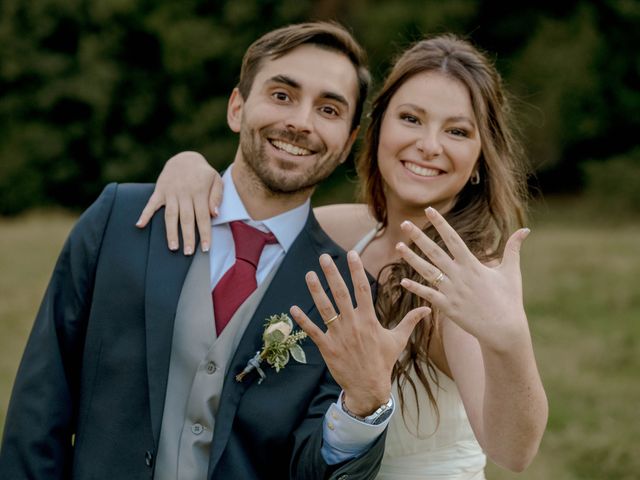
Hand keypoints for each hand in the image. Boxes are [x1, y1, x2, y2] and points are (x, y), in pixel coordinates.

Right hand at [135, 151, 221, 254]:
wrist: (185, 158)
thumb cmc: (203, 173)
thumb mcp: (216, 180)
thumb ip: (216, 197)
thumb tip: (215, 214)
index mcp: (199, 192)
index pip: (203, 217)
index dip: (204, 233)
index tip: (205, 248)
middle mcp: (184, 193)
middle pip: (186, 219)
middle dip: (188, 237)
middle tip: (188, 253)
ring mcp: (170, 192)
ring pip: (170, 215)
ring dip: (171, 232)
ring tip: (172, 247)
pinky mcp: (159, 191)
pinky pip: (151, 203)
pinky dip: (145, 214)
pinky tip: (140, 225)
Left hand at [290, 251, 428, 415]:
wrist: (369, 387)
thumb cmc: (383, 362)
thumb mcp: (398, 340)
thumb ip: (410, 321)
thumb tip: (427, 309)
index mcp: (369, 319)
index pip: (362, 289)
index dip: (356, 270)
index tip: (351, 254)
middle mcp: (352, 324)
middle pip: (340, 293)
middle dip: (332, 274)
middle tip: (325, 257)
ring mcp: (338, 335)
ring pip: (325, 308)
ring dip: (316, 291)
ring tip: (309, 275)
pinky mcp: (327, 347)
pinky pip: (313, 331)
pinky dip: (303, 320)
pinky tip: (293, 308)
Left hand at [397, 207, 529, 352]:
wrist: (504, 330)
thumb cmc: (509, 300)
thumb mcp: (512, 272)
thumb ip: (513, 249)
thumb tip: (525, 230)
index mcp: (473, 265)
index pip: (453, 239)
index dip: (441, 223)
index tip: (429, 210)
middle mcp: (459, 276)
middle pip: (434, 252)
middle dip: (418, 237)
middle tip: (404, 223)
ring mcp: (452, 292)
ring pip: (427, 271)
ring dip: (411, 259)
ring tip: (398, 246)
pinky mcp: (447, 307)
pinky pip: (428, 295)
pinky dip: (415, 288)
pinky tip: (402, 281)